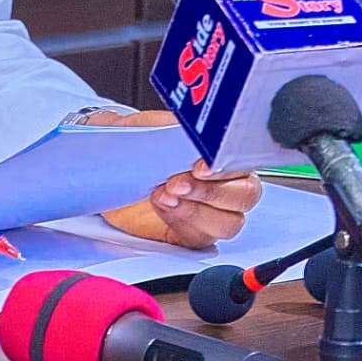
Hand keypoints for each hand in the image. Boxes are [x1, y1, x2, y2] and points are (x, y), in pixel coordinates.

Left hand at [86, 108, 264, 249]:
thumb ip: (173, 126)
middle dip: (211, 192)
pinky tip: (163, 206)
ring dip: (196, 211)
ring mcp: (212, 210)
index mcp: (226, 149)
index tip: (199, 166)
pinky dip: (181, 223)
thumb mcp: (152, 123)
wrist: (115, 162)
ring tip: (164, 196)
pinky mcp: (193, 231)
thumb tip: (184, 130)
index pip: (244, 161)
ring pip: (228, 223)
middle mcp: (227, 181)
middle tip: (176, 184)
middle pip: (245, 196)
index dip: (226, 167)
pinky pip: (200, 237)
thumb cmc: (140, 139)